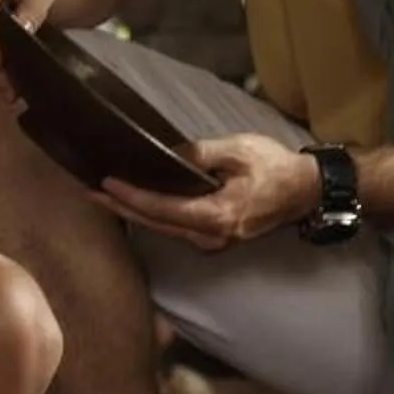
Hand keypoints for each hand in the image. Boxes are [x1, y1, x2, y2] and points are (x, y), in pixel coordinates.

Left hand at [101, 134, 319, 251]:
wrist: (305, 191)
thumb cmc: (275, 167)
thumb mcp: (237, 151)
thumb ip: (200, 154)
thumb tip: (166, 154)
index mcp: (216, 216)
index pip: (161, 209)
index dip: (130, 196)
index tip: (104, 182)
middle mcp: (210, 237)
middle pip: (155, 224)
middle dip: (121, 207)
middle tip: (89, 192)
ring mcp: (212, 242)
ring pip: (163, 229)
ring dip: (133, 212)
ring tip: (104, 196)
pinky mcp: (214, 239)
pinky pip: (175, 228)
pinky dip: (153, 215)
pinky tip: (136, 202)